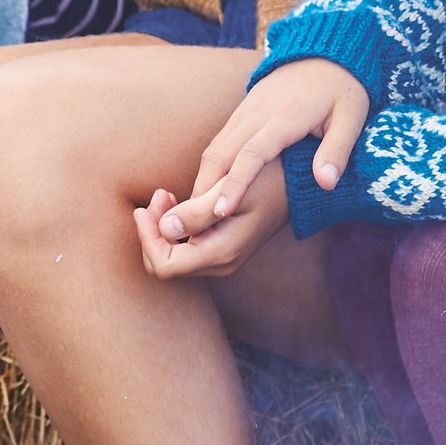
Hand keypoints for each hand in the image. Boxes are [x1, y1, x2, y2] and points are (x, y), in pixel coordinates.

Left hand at [135, 167, 288, 279]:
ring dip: (161, 227)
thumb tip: (164, 229)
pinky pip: (186, 248)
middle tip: (159, 195)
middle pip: (163, 265)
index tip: (145, 207)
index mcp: (221, 253)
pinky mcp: (222, 248)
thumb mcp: (229, 189)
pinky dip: (174, 227)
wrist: (300, 184)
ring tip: (165, 194)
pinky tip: (176, 201)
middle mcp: (220, 263)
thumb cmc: (269, 179)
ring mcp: (222, 259)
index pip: (164, 265)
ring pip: (172, 257)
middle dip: (151, 232)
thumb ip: (195, 212)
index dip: (147, 238)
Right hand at [160, 59, 372, 250]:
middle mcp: (257, 113)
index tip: (221, 212)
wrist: (325, 52)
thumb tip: (325, 184)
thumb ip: (337, 151)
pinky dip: (210, 167)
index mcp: (284, 117)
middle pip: (221, 153)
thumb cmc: (342, 89)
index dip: (236, 184)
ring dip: (203, 180)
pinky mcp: (242, 112)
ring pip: (214, 148)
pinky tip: (208, 189)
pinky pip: (219, 141)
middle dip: (205, 189)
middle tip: (193, 223)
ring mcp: (246, 111)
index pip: (252, 154)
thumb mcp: (351, 118)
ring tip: (194, 214)